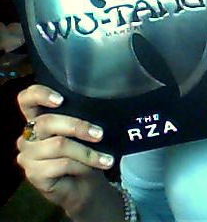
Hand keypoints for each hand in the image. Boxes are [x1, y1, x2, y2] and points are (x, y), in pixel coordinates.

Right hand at [16, 84, 115, 217]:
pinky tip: (93, 168)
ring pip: (58, 145)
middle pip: (47, 122)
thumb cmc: (83, 150)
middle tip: (100, 134)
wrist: (84, 184)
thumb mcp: (82, 131)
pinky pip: (61, 165)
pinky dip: (81, 166)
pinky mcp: (33, 174)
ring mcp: (28, 155)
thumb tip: (98, 107)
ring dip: (87, 152)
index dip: (39, 94)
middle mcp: (28, 134)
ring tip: (106, 158)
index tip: (61, 100)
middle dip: (77, 126)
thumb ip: (80, 117)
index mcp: (38, 117)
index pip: (26, 99)